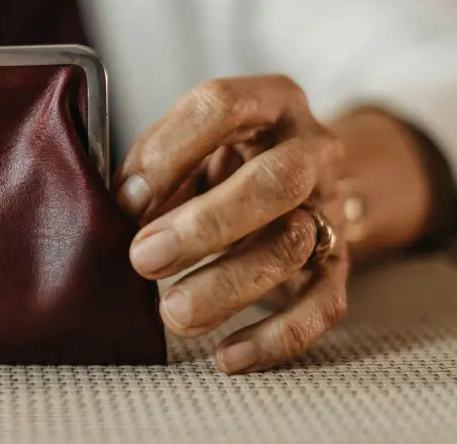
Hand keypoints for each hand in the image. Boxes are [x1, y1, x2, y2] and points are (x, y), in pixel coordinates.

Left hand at [117, 75, 348, 373]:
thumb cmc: (221, 158)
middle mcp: (311, 148)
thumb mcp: (190, 144)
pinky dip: (276, 337)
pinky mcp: (341, 264)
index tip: (125, 199)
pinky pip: (322, 306)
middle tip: (144, 259)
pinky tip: (228, 355)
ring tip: (172, 312)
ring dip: (228, 285)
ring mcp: (332, 207)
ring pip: (293, 246)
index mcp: (268, 101)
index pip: (223, 107)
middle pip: (275, 181)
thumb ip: (156, 166)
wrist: (303, 179)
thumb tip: (115, 209)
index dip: (169, 152)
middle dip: (206, 225)